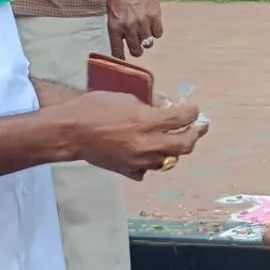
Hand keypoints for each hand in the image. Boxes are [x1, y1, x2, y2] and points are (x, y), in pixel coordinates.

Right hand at [65, 90, 207, 178]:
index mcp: (148, 122)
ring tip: (173, 140)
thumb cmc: (95, 108)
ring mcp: (140, 160)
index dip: (192, 112)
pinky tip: (149, 153)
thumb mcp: (126, 98)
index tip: (193, 110)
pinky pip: (148, 169)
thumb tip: (165, 106)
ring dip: (173, 149)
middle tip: (198, 128)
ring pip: (168, 160)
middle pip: (185, 145)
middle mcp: (148, 144)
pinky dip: (152, 161)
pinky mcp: (129, 171)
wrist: (71, 132)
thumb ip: (149, 105)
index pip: (183, 119)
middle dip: (194, 135)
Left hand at [107, 0, 163, 60]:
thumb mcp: (110, 9)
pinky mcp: (156, 17)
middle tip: (136, 45)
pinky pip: (158, 33)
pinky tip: (152, 24)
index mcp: (115, 25)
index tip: (123, 59)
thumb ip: (116, 26)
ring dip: (146, 40)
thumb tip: (122, 39)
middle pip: (136, 50)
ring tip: (144, 33)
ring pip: (148, 43)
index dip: (120, 57)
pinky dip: (155, 31)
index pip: (117, 50)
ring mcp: (143, 23)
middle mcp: (129, 27)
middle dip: (136, 49)